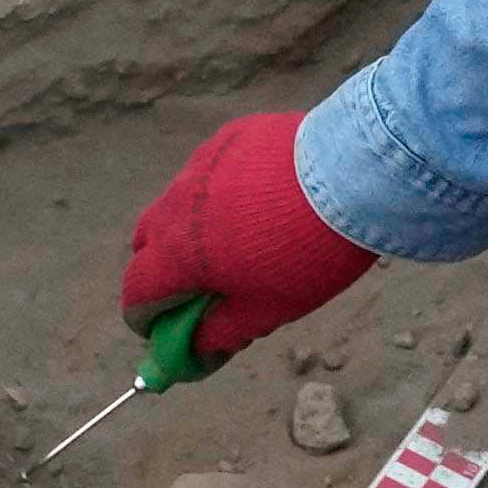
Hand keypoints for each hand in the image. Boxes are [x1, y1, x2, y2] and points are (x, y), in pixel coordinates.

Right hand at [118, 109, 376, 370]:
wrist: (351, 175)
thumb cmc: (307, 253)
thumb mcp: (267, 309)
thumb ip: (222, 332)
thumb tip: (195, 350)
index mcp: (176, 253)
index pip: (136, 293)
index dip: (146, 319)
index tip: (165, 331)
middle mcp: (175, 204)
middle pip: (145, 243)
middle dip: (160, 269)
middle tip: (196, 285)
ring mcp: (200, 164)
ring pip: (176, 204)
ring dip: (190, 228)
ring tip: (238, 239)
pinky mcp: (228, 137)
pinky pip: (209, 171)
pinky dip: (219, 192)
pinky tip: (263, 199)